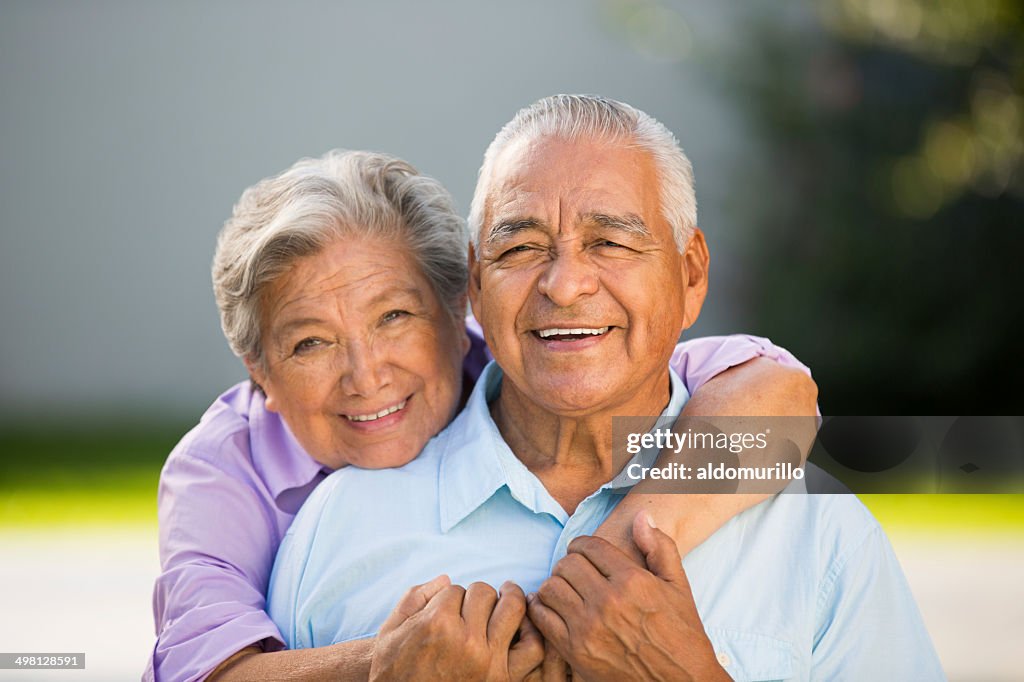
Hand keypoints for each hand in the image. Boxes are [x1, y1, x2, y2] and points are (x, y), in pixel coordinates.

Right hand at [370, 576, 542, 680]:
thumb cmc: (394, 669)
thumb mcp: (392, 630)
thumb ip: (416, 597)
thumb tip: (447, 579)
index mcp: (436, 624)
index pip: (456, 590)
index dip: (450, 598)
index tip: (446, 611)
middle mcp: (465, 641)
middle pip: (485, 593)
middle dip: (477, 596)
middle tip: (473, 606)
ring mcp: (488, 661)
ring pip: (513, 608)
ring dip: (508, 601)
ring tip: (507, 597)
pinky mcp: (503, 679)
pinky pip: (533, 648)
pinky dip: (533, 632)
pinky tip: (522, 625)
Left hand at [527, 512, 728, 681]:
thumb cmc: (682, 634)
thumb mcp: (679, 586)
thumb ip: (660, 547)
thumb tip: (641, 517)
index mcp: (632, 581)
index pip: (589, 546)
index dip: (583, 545)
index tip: (583, 553)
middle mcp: (608, 601)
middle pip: (566, 564)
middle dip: (570, 563)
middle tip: (576, 572)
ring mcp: (589, 628)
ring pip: (550, 588)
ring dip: (555, 585)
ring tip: (566, 590)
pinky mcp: (576, 652)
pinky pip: (543, 618)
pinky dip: (542, 609)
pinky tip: (553, 608)